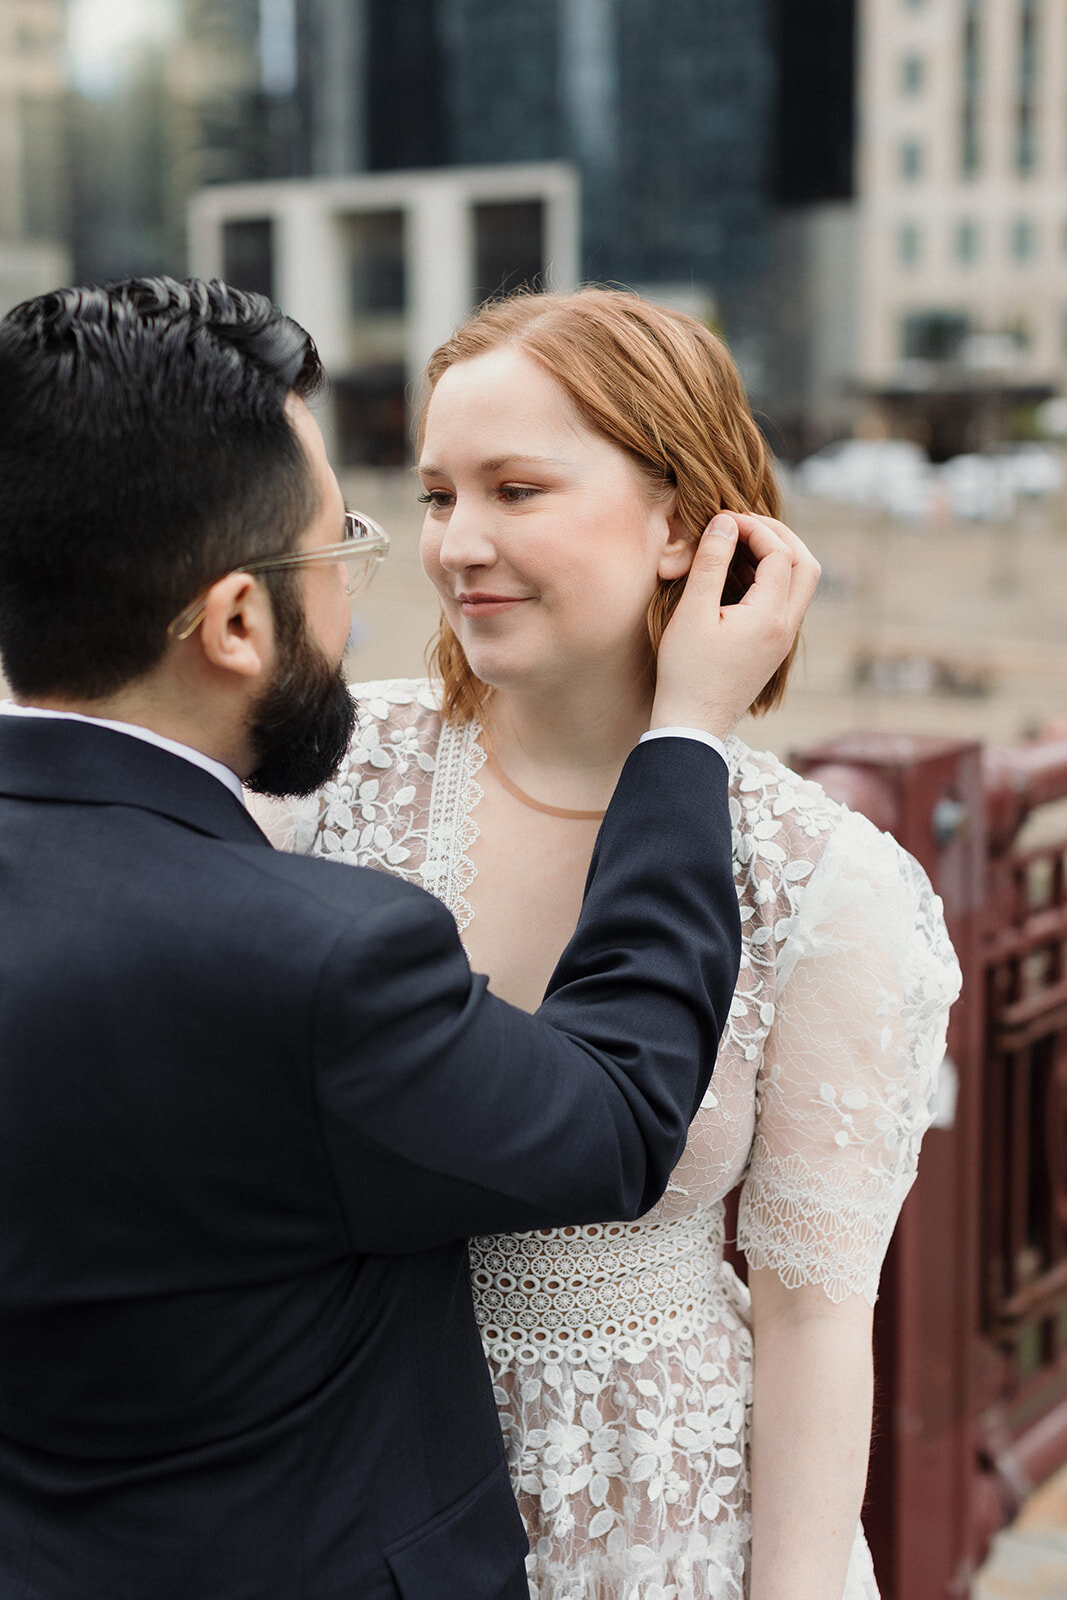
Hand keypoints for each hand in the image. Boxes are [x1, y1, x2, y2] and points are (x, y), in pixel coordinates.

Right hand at [650, 513, 818, 739]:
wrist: (693, 727)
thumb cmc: (686, 673)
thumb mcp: (693, 613)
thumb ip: (711, 563)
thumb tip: (725, 522)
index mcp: (770, 616)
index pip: (779, 553)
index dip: (755, 527)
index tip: (723, 519)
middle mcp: (786, 627)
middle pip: (806, 565)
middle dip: (779, 535)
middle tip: (745, 523)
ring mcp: (783, 640)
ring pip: (801, 584)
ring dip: (780, 556)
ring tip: (743, 543)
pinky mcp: (774, 649)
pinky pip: (787, 602)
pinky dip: (773, 577)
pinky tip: (742, 574)